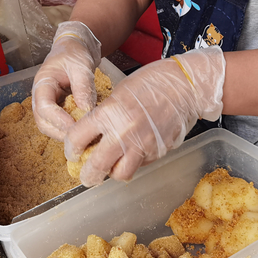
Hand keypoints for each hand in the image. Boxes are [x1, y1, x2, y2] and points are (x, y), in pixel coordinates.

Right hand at [31, 21, 101, 140]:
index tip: (74, 127)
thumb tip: (86, 111)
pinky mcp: (58, 110)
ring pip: (51, 127)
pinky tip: (85, 130)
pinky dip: (71, 130)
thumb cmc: (74, 54)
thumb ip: (83, 87)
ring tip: (85, 134)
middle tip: (82, 136)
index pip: (44, 107)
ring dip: (65, 134)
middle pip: (43, 122)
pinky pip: (60, 125)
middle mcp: (41, 97)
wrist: (74, 50)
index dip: (58, 120)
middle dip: (61, 132)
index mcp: (42, 83)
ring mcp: (48, 105)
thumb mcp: (81, 66)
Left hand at [64, 47, 225, 185]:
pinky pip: (140, 166)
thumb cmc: (152, 82)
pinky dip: (133, 164)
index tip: (73, 151)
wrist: (186, 86)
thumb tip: (93, 133)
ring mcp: (142, 146)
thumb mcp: (119, 92)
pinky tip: (133, 153)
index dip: (71, 149)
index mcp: (109, 113)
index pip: (77, 139)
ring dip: (112, 173)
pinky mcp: (158, 152)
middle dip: (87, 175)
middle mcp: (123, 133)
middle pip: (96, 167)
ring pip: (120, 174)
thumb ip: (105, 115)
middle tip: (86, 175)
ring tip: (111, 167)